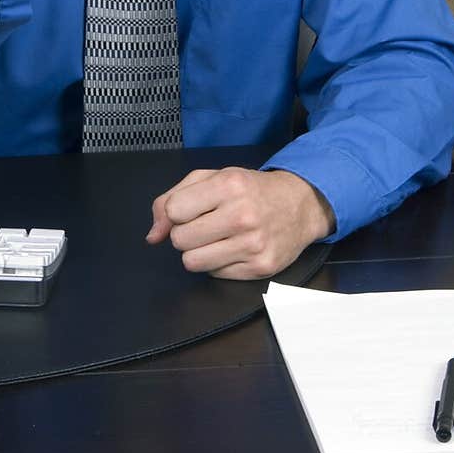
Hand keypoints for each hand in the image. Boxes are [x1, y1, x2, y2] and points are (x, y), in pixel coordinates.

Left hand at [145, 167, 335, 278]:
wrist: (301, 204)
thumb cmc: (251, 190)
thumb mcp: (212, 178)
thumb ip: (172, 198)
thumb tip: (153, 235)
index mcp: (228, 185)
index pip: (173, 210)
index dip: (177, 212)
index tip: (192, 209)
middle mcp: (242, 214)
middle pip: (180, 240)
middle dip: (186, 234)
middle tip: (206, 225)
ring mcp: (253, 244)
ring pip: (192, 262)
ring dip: (199, 252)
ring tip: (217, 238)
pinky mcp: (261, 268)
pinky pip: (215, 274)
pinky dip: (218, 263)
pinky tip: (234, 248)